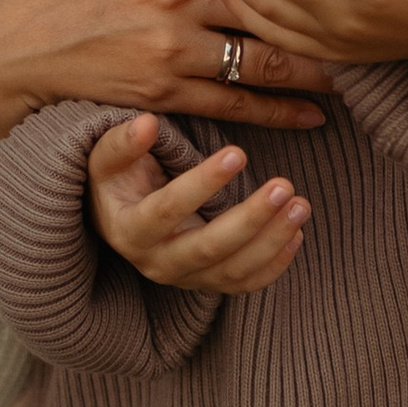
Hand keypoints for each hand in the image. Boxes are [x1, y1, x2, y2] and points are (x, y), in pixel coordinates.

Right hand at [88, 115, 310, 293]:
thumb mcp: (107, 158)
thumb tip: (146, 123)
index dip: (203, 184)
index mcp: (129, 231)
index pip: (167, 210)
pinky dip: (274, 264)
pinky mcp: (208, 283)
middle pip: (208, 248)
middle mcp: (156, 263)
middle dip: (250, 219)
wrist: (119, 220)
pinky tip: (297, 234)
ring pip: (233, 270)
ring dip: (271, 240)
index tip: (238, 153)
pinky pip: (244, 284)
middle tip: (284, 185)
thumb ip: (123, 142)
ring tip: (300, 204)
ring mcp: (184, 278)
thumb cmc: (117, 181)